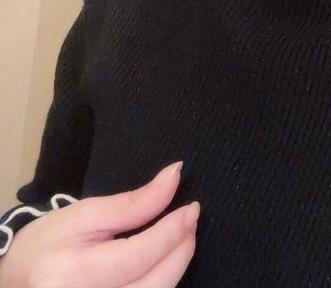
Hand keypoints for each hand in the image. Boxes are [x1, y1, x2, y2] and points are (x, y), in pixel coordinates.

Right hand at [0, 161, 199, 287]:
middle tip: (190, 221)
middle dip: (180, 251)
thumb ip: (133, 202)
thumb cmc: (50, 241)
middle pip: (152, 286)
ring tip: (180, 238)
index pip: (136, 256)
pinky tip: (164, 263)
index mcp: (70, 273)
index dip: (171, 232)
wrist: (18, 279)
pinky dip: (161, 283)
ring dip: (176, 267)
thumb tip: (175, 176)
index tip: (192, 208)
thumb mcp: (86, 213)